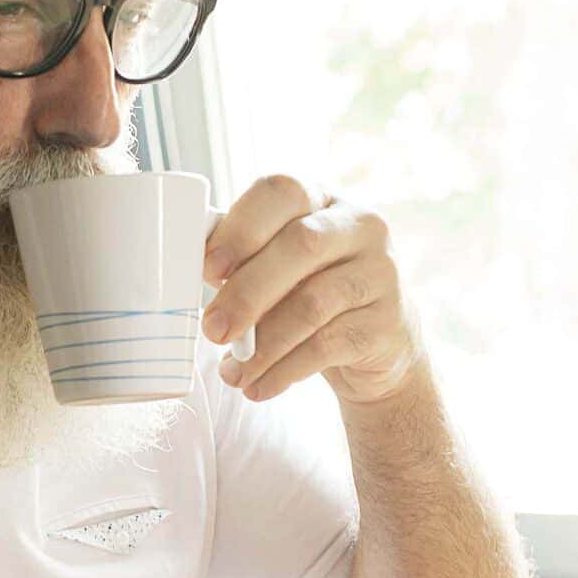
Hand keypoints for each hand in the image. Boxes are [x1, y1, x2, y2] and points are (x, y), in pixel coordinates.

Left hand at [203, 175, 418, 405]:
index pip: (282, 191)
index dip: (241, 227)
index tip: (207, 269)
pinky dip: (284, 370)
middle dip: (247, 292)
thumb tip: (189, 275)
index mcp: (322, 200)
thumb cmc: (312, 296)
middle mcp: (360, 226)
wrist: (379, 346)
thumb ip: (244, 261)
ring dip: (262, 345)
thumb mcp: (282, 269)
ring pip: (312, 303)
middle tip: (213, 330)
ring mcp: (381, 272)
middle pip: (300, 246)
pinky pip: (326, 346)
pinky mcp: (387, 322)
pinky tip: (260, 386)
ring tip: (234, 373)